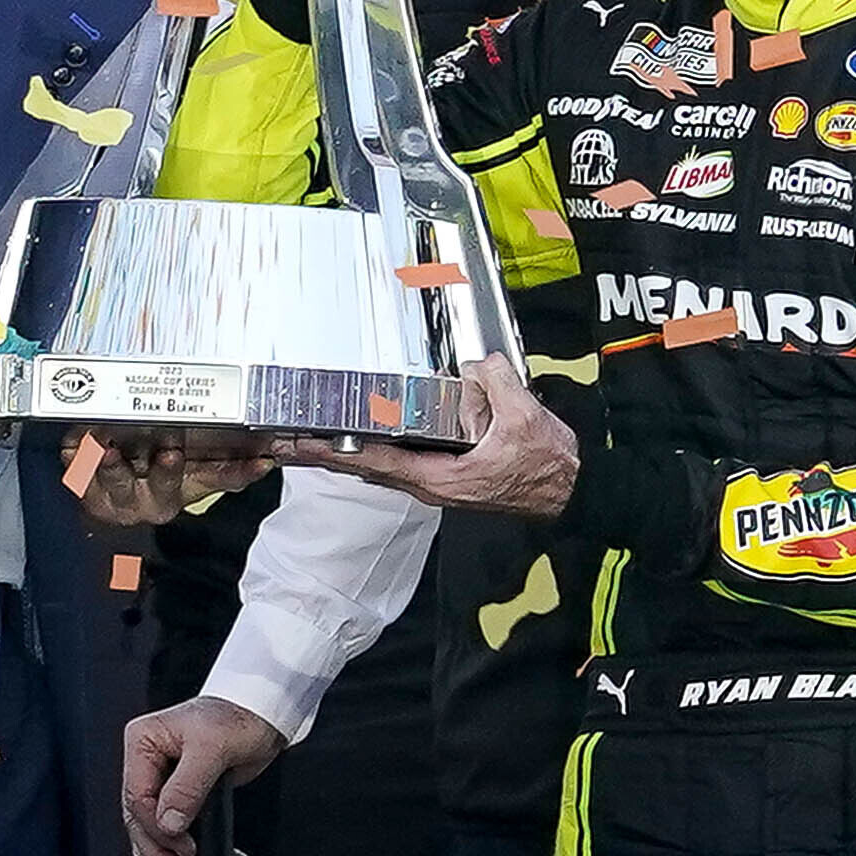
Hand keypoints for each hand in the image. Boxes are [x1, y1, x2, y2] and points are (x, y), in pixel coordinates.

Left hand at [73, 432, 272, 526]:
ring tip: (107, 450)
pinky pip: (80, 476)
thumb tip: (268, 452)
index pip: (220, 480)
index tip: (257, 461)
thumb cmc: (154, 481)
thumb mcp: (191, 473)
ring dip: (114, 467)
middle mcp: (154, 499)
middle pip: (165, 487)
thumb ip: (226, 464)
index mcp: (186, 490)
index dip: (240, 473)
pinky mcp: (87, 491)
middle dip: (168, 472)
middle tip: (171, 453)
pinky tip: (72, 447)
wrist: (108, 512)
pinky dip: (76, 460)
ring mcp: (120, 497)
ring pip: (118, 483)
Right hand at [121, 695, 285, 855]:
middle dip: (157, 854)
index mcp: (143, 743)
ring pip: (153, 831)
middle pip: (140, 820)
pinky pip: (175, 830)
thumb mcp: (212, 748)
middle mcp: (147, 764)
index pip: (137, 797)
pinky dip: (183, 853)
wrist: (262, 714)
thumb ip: (187, 787)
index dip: (157, 829)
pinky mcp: (182, 797)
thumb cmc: (237, 717)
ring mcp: (163, 782)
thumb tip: (168, 824)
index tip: (181, 848)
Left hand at [270, 354, 577, 518]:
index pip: (374, 464)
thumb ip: (496, 385)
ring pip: (379, 466)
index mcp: (439, 478)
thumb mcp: (525, 421)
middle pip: (365, 468)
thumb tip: (475, 362)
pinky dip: (374, 449)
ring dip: (344, 453)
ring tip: (310, 436)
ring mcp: (437, 481)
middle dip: (324, 455)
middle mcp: (430, 484)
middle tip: (284, 439)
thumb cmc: (547, 466)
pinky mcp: (448, 474)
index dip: (333, 454)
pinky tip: (362, 435)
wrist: (571, 492)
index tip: (299, 444)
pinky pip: (400, 460)